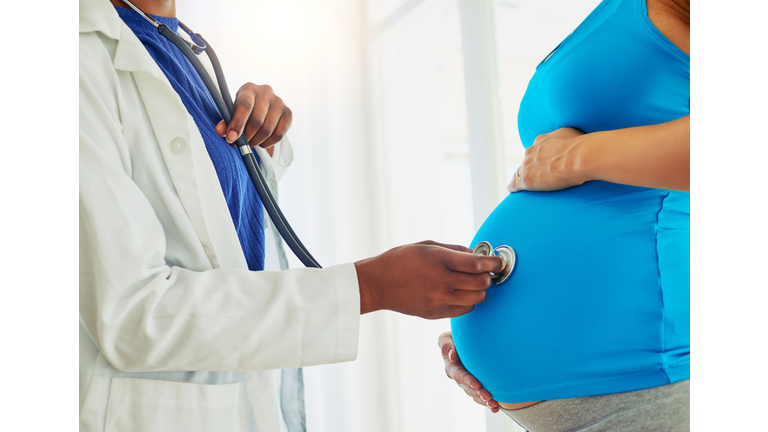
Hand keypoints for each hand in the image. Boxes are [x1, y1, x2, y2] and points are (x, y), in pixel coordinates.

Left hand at [215, 83, 291, 151]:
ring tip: (251, 143)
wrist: (262, 107)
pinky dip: (268, 143)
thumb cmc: (244, 110)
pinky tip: (262, 142)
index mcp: (249, 89)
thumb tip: (220, 132)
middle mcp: (266, 92)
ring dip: (257, 141)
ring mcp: (279, 102)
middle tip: (242, 143)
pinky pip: (279, 134)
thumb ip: (226, 122)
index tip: (231, 138)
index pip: (245, 105)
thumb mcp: (232, 112)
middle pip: (257, 120)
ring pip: (268, 129)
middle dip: (247, 136)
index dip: (238, 123)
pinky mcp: (288, 113)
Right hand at [354, 241, 503, 318]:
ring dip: (479, 290)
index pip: (477, 263)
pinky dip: (468, 301)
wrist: (377, 284)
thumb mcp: (426, 246)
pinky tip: (459, 293)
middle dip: (487, 276)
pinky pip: (464, 310)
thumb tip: (476, 254)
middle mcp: (441, 282)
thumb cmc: (400, 260)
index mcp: (439, 260)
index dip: (494, 262)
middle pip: (481, 283)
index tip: (498, 261)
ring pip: (476, 299)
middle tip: (485, 271)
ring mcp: (439, 300)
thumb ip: (453, 250)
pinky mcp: (436, 313)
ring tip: (472, 282)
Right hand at [438, 332, 498, 412]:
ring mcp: (468, 383)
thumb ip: (446, 345)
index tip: (477, 384)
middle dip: (477, 393)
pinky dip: (488, 403)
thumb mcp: (447, 338)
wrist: (467, 340)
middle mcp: (459, 377)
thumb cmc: (456, 337)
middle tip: (487, 396)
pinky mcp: (477, 386)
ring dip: (483, 400)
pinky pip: (481, 397)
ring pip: (475, 394)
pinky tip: (496, 408)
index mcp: (451, 367)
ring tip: (493, 404)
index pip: (458, 374)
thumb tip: (452, 356)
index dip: (467, 380)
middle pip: (468, 388)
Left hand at [507, 127, 587, 192]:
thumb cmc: (579, 145)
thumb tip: (564, 139)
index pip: (536, 150)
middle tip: (537, 173)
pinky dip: (512, 186)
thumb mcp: (570, 133)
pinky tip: (511, 189)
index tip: (542, 161)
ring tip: (520, 182)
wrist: (578, 157)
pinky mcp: (527, 180)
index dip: (538, 156)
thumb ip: (562, 136)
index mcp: (540, 141)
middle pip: (527, 161)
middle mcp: (531, 152)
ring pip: (520, 172)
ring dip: (520, 176)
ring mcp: (528, 166)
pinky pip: (515, 184)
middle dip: (530, 166)